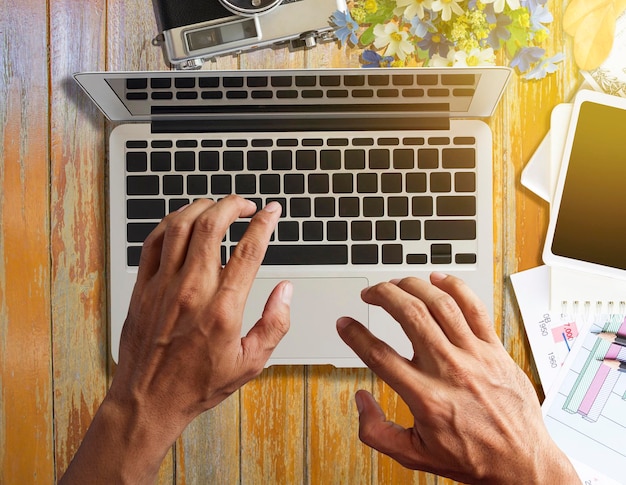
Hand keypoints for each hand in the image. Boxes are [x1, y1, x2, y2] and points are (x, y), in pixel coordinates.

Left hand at [61, 196, 290, 483]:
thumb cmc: (197, 384)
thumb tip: (286, 290)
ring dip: (202, 207)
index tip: (272, 212)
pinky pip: (153, 241)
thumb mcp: (250, 363)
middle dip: (232, 206)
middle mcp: (192, 291)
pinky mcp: (143, 287)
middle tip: (245, 205)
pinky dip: (171, 223)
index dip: (264, 224)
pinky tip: (184, 222)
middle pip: (212, 227)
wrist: (147, 400)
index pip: (249, 251)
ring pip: (181, 226)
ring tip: (217, 207)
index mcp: (223, 309)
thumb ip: (275, 323)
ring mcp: (163, 286)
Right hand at [336, 273, 579, 484]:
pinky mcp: (494, 349)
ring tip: (397, 284)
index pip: (380, 355)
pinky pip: (474, 308)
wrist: (523, 462)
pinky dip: (454, 287)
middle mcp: (449, 370)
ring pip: (440, 304)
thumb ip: (377, 432)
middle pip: (410, 315)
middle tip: (370, 293)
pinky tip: (438, 280)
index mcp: (426, 398)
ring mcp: (475, 356)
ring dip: (413, 286)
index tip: (345, 324)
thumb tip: (361, 401)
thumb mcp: (415, 455)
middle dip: (383, 295)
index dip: (355, 335)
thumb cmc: (474, 458)